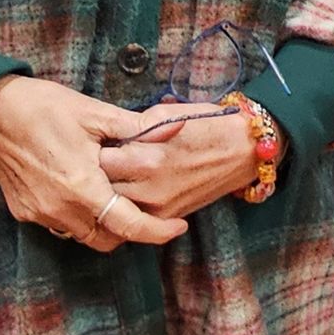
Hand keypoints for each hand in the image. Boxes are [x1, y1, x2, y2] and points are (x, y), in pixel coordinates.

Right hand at [0, 76, 187, 251]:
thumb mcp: (95, 113)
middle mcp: (60, 209)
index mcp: (82, 186)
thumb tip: (179, 127)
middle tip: (146, 209)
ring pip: (83, 236)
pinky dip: (78, 217)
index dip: (158, 232)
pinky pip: (60, 226)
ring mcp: (39, 213)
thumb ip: (138, 128)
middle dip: (131, 230)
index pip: (129, 226)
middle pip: (108, 239)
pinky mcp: (24, 212)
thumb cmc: (44, 107)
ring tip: (116, 197)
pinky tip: (84, 192)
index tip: (179, 227)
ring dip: (104, 224)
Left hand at [97, 101, 264, 220]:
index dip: (90, 150)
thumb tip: (107, 136)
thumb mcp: (164, 115)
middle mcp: (147, 187)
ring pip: (111, 208)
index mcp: (145, 157)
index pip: (95, 160)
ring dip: (104, 194)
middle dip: (92, 174)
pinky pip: (131, 219)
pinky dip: (121, 208)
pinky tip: (120, 193)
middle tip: (92, 162)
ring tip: (106, 177)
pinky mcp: (166, 217)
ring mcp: (156, 207)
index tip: (91, 143)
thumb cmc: (206, 125)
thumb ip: (131, 129)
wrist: (243, 150)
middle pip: (98, 188)